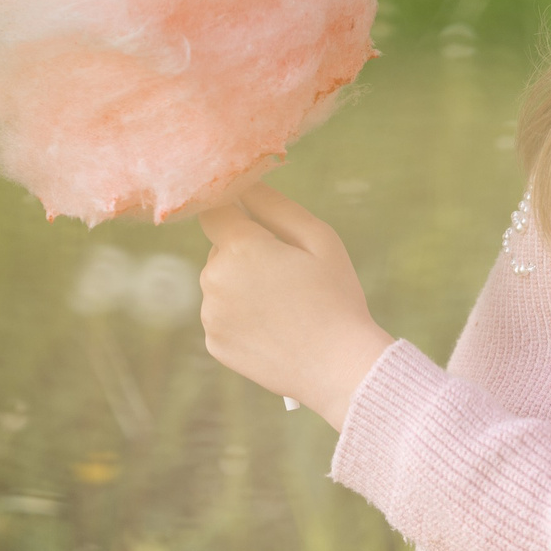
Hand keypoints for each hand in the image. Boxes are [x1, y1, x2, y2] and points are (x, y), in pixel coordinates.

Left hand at [196, 183, 395, 430]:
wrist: (339, 368)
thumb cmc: (336, 297)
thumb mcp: (318, 239)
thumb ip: (275, 205)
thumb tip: (243, 182)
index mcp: (240, 248)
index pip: (215, 210)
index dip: (234, 209)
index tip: (254, 220)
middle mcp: (214, 280)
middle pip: (221, 249)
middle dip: (247, 253)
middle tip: (290, 275)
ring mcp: (211, 316)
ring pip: (220, 283)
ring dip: (243, 285)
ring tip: (285, 306)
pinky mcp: (214, 344)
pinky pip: (222, 316)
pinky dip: (242, 317)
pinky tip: (275, 329)